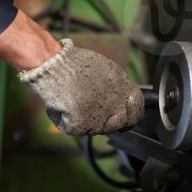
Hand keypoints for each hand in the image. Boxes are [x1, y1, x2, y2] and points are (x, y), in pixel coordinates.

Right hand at [18, 38, 143, 135]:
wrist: (54, 64)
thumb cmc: (75, 63)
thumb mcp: (106, 70)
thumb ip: (118, 88)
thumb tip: (123, 100)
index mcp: (125, 89)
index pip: (137, 110)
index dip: (130, 115)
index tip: (123, 116)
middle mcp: (116, 105)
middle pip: (119, 124)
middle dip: (107, 121)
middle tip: (91, 110)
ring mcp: (100, 118)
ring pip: (95, 128)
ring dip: (86, 120)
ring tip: (74, 100)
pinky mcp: (82, 125)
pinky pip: (75, 129)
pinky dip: (65, 120)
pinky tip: (63, 105)